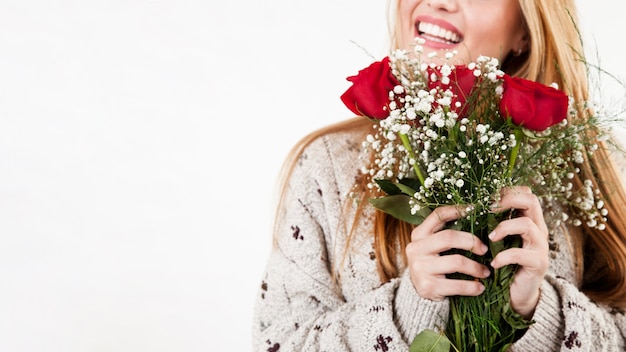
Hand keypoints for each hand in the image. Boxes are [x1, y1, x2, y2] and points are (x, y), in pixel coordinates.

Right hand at [406, 205, 489, 300]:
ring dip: (476, 267)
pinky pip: (458, 285)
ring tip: (485, 272)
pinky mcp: (428, 286)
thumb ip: (445, 234)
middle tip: (485, 250)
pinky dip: (473, 287)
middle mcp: (416, 249)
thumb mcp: (431, 246)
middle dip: (471, 242)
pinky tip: (479, 288)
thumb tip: (474, 217)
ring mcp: (421, 268)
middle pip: (449, 238)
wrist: (417, 292)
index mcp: (418, 235)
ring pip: (457, 261)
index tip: (473, 209)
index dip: (456, 210)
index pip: (437, 216)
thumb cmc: (432, 264)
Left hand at [489, 186, 549, 318]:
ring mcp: (540, 246)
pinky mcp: (538, 264)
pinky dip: (504, 256)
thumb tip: (469, 207)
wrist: (517, 294)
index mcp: (529, 220)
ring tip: (490, 238)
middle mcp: (538, 230)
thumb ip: (491, 224)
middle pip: (532, 201)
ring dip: (504, 228)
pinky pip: (522, 254)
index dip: (508, 191)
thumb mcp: (497, 240)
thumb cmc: (503, 263)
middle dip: (508, 200)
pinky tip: (493, 263)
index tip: (488, 199)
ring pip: (527, 225)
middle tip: (489, 209)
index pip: (526, 193)